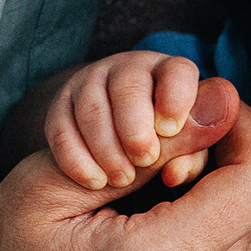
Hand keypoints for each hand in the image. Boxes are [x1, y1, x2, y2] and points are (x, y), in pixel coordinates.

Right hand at [45, 50, 213, 192]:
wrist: (119, 141)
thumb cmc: (167, 140)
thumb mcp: (185, 145)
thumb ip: (190, 148)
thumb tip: (189, 158)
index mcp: (169, 71)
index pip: (177, 70)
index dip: (175, 99)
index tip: (170, 130)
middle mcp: (128, 69)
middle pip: (129, 88)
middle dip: (136, 128)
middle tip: (145, 159)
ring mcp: (90, 83)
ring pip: (92, 110)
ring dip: (107, 149)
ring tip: (123, 179)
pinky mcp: (60, 105)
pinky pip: (61, 131)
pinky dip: (77, 160)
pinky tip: (96, 182)